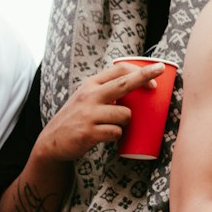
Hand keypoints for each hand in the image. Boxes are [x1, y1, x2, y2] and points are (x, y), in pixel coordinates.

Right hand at [35, 61, 165, 162]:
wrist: (52, 141)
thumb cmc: (77, 117)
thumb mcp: (87, 97)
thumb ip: (106, 90)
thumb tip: (137, 86)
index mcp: (91, 84)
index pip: (119, 69)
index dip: (140, 71)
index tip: (156, 73)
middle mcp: (90, 96)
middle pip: (124, 84)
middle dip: (144, 78)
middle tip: (160, 76)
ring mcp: (89, 114)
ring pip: (125, 114)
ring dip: (127, 121)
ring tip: (114, 125)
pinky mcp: (89, 133)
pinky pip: (117, 132)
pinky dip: (117, 135)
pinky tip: (108, 136)